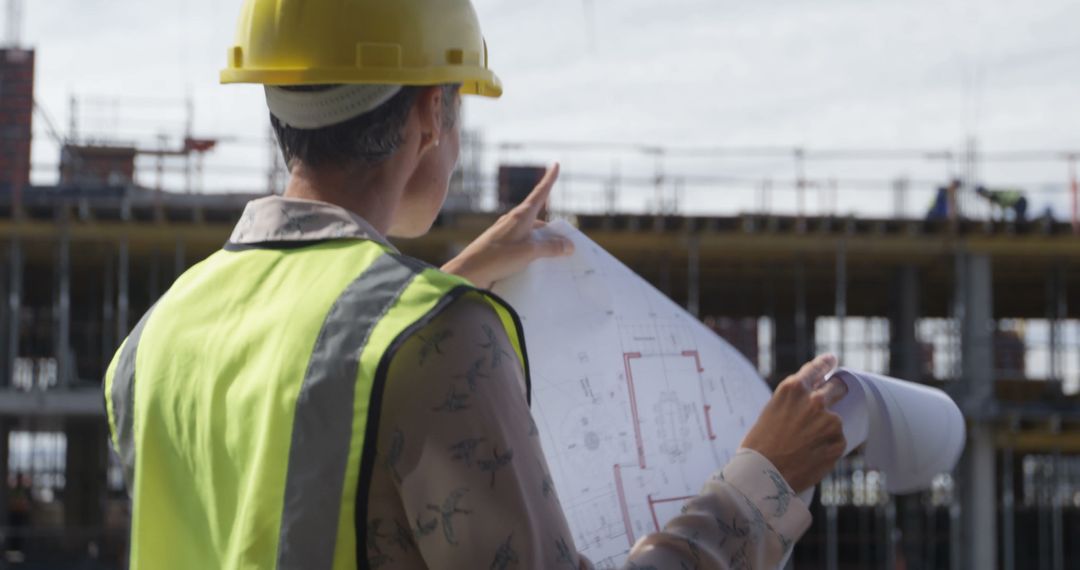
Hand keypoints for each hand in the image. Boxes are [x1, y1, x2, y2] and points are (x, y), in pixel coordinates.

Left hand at [441, 163, 573, 288]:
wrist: (468, 272)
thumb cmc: (497, 257)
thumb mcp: (529, 252)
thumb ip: (551, 247)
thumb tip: (569, 245)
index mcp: (521, 216)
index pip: (540, 193)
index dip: (550, 179)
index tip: (556, 164)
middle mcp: (512, 222)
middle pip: (538, 220)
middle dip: (552, 230)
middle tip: (566, 244)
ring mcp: (505, 234)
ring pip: (530, 234)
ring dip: (542, 243)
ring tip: (553, 259)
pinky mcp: (499, 247)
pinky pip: (521, 246)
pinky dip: (531, 253)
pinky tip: (534, 266)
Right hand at [740, 354, 846, 493]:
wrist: (762, 476)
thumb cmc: (758, 446)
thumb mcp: (771, 412)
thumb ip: (793, 403)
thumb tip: (809, 403)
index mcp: (792, 389)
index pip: (816, 368)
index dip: (826, 364)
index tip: (832, 361)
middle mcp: (814, 400)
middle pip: (837, 388)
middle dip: (836, 392)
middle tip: (830, 402)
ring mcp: (829, 421)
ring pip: (834, 420)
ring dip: (825, 429)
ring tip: (804, 446)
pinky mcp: (838, 442)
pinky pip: (836, 441)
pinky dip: (827, 447)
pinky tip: (810, 456)